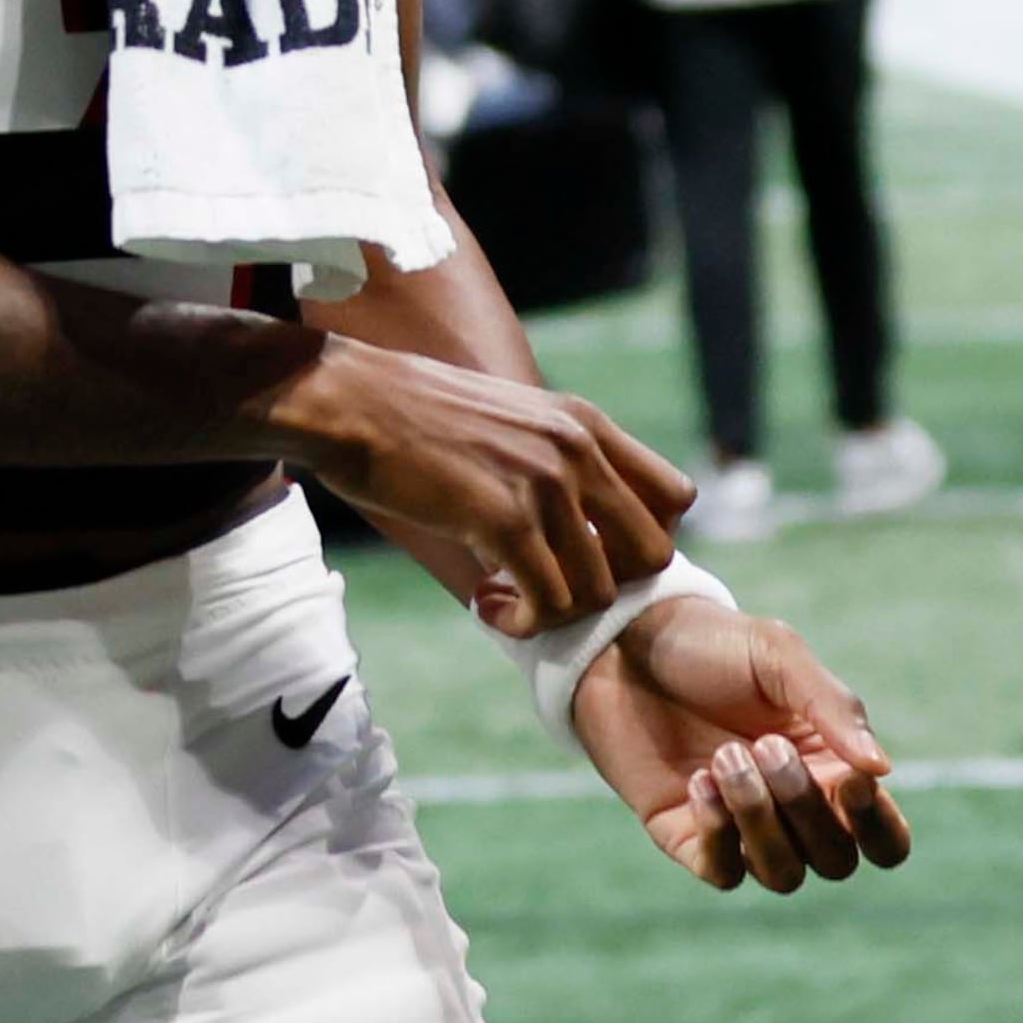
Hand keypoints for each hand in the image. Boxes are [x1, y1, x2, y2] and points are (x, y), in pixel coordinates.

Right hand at [273, 339, 691, 631]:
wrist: (347, 400)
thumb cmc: (409, 411)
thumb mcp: (509, 416)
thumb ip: (555, 455)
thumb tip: (577, 519)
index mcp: (584, 422)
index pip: (675, 498)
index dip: (642, 539)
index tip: (592, 552)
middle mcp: (578, 449)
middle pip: (653, 554)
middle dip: (610, 585)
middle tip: (556, 585)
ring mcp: (545, 484)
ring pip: (600, 590)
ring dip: (557, 611)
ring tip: (510, 599)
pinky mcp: (503, 519)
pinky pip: (548, 604)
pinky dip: (523, 622)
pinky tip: (489, 606)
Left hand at [575, 596, 914, 892]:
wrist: (621, 643)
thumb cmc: (709, 645)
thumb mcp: (776, 654)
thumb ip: (832, 706)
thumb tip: (881, 769)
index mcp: (831, 770)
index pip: (884, 838)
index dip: (878, 825)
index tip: (851, 782)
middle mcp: (792, 810)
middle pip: (836, 858)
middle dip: (806, 808)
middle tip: (765, 745)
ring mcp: (740, 827)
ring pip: (784, 873)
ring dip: (761, 821)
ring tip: (725, 757)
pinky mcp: (687, 835)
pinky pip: (725, 872)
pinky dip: (720, 834)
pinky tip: (698, 782)